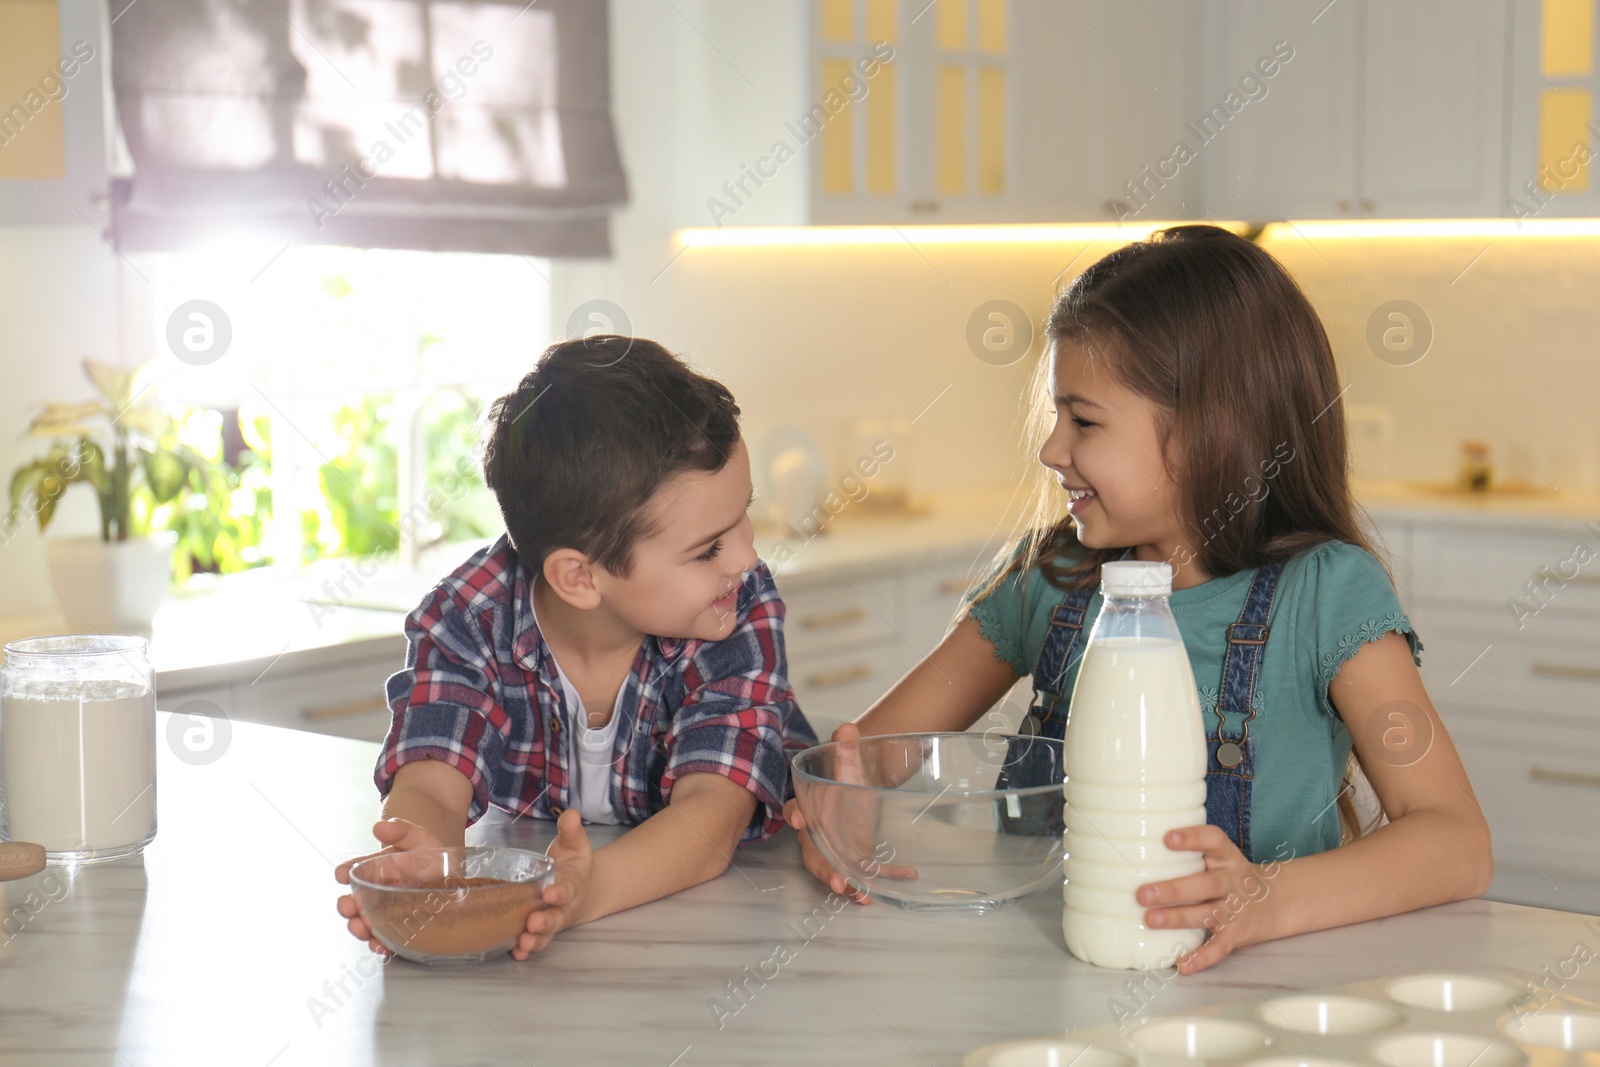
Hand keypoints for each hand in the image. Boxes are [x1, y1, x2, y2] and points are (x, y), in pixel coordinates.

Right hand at [334, 818, 444, 953]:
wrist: (452, 872)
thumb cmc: (428, 854)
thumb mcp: (417, 838)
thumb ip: (399, 831)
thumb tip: (379, 827)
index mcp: (374, 870)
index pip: (352, 871)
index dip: (344, 872)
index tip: (342, 874)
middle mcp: (375, 892)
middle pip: (353, 902)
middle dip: (348, 907)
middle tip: (348, 907)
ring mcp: (385, 912)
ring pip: (365, 923)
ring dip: (360, 928)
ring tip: (362, 928)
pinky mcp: (399, 928)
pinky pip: (385, 939)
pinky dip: (381, 944)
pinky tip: (381, 944)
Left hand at [512, 809, 594, 957]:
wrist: (584, 890)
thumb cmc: (573, 864)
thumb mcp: (575, 844)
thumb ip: (571, 831)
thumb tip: (571, 813)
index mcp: (572, 883)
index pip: (567, 888)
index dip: (560, 892)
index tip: (550, 893)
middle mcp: (564, 906)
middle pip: (556, 917)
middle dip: (545, 922)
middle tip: (533, 923)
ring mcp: (553, 921)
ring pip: (546, 935)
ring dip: (535, 940)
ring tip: (523, 943)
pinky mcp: (542, 931)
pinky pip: (535, 943)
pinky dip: (526, 950)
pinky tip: (515, 953)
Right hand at [786, 722, 915, 902]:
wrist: (862, 792)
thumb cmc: (847, 779)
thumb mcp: (848, 763)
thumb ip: (846, 748)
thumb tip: (848, 728)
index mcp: (811, 806)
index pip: (796, 810)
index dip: (795, 815)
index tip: (797, 820)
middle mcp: (818, 833)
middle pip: (813, 853)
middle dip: (824, 869)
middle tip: (837, 881)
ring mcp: (835, 850)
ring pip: (833, 870)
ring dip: (846, 883)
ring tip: (861, 895)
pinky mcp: (854, 860)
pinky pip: (864, 872)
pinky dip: (881, 878)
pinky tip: (902, 877)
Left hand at [1136, 825, 1282, 973]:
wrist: (1276, 901)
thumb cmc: (1230, 875)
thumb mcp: (1219, 857)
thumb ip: (1188, 854)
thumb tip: (1136, 847)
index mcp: (1227, 856)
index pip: (1214, 840)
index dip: (1193, 838)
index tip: (1167, 838)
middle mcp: (1232, 881)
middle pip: (1207, 884)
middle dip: (1174, 889)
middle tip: (1143, 893)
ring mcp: (1236, 909)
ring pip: (1209, 914)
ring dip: (1178, 918)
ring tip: (1150, 920)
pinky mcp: (1236, 934)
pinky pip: (1219, 948)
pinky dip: (1202, 957)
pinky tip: (1182, 965)